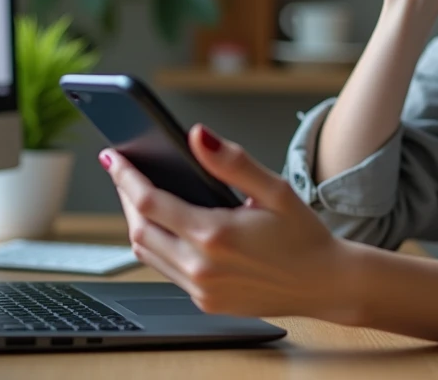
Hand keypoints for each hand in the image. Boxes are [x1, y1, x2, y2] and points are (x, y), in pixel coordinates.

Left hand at [101, 124, 348, 319]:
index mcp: (215, 235)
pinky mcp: (205, 302)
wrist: (325, 283)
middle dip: (125, 197)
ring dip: (137, 223)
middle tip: (123, 172)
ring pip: (147, 253)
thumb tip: (196, 136)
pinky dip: (158, 246)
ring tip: (138, 195)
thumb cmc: (304, 234)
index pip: (149, 202)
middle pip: (139, 229)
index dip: (125, 177)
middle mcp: (202, 267)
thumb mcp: (275, 189)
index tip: (112, 157)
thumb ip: (232, 162)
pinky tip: (168, 226)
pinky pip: (167, 271)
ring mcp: (201, 290)